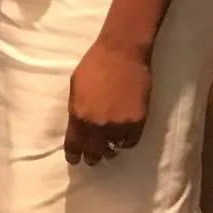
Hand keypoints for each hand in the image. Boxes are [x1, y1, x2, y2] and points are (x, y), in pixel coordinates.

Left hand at [66, 37, 151, 165]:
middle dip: (91, 157)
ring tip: (108, 147)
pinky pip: (130, 142)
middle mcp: (98, 125)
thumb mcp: (76, 87)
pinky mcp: (137, 122)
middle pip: (94, 153)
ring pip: (113, 150)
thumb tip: (78, 127)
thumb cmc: (95, 64)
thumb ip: (76, 110)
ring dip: (109, 149)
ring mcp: (119, 125)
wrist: (122, 52)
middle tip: (92, 157)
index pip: (74, 146)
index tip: (75, 160)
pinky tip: (122, 139)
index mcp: (79, 115)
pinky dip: (125, 142)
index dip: (74, 156)